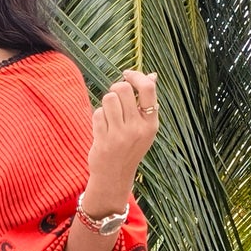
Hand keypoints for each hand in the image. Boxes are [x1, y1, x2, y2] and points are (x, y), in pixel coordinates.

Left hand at [84, 70, 158, 211]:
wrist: (114, 176)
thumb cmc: (129, 147)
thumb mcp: (144, 127)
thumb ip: (146, 103)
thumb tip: (152, 75)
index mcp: (151, 124)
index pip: (147, 89)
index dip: (136, 76)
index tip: (127, 74)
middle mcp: (138, 129)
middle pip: (123, 89)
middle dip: (116, 89)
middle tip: (115, 99)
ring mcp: (120, 135)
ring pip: (108, 99)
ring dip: (106, 104)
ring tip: (109, 116)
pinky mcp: (104, 139)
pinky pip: (97, 114)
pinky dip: (98, 118)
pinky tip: (102, 130)